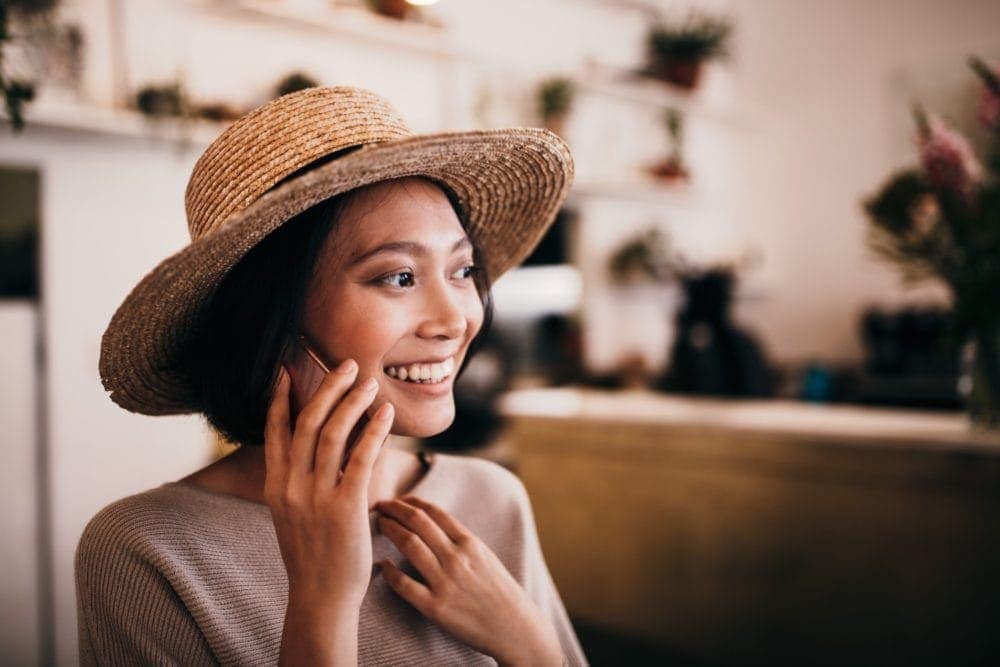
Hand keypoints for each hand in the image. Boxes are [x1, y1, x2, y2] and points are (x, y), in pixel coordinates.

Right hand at [264, 361, 393, 611]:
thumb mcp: (295, 513)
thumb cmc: (315, 554)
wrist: (321, 597)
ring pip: (332, 434)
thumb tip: (325, 444)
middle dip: (327, 389)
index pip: (274, 431)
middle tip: (347, 365)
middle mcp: (291, 487)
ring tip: (370, 383)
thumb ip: (302, 479)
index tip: (286, 371)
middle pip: (306, 423)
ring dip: (353, 402)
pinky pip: (360, 458)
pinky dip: (374, 431)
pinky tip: (386, 414)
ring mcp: (316, 497)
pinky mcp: (345, 507)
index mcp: (276, 486)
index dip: (280, 398)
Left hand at [374, 496, 564, 666]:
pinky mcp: (435, 607)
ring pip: (409, 545)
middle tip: (380, 506)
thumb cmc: (499, 591)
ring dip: (389, 530)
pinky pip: (404, 584)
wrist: (513, 628)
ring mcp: (445, 582)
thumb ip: (460, 541)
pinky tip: (382, 565)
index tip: (398, 500)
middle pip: (418, 522)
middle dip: (394, 509)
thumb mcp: (485, 557)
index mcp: (470, 543)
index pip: (434, 512)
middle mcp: (456, 558)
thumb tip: (432, 526)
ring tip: (379, 525)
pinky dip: (388, 571)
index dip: (411, 501)